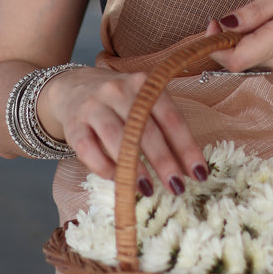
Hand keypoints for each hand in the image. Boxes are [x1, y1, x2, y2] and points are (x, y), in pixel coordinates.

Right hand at [38, 66, 207, 193]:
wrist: (73, 87)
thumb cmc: (118, 101)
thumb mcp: (142, 101)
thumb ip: (163, 126)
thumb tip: (187, 168)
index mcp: (144, 84)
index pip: (171, 117)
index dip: (187, 147)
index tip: (199, 173)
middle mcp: (118, 90)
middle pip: (146, 129)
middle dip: (164, 161)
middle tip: (177, 188)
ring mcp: (94, 106)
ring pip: (117, 138)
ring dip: (135, 167)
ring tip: (149, 189)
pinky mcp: (74, 124)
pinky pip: (89, 149)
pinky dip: (104, 167)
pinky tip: (118, 180)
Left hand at [204, 0, 272, 95]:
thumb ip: (255, 9)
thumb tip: (224, 22)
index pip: (234, 59)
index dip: (215, 44)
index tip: (214, 25)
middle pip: (236, 60)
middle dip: (233, 39)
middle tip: (250, 16)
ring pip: (249, 62)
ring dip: (251, 43)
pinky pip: (262, 65)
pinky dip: (264, 50)